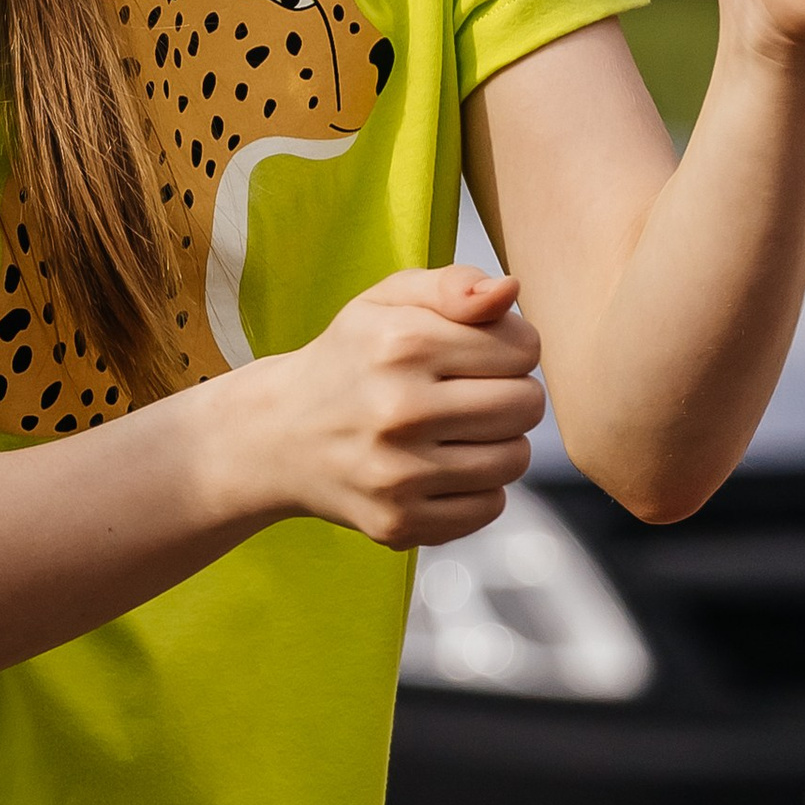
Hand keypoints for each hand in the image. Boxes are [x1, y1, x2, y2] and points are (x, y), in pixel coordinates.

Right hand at [257, 264, 544, 550]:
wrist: (277, 435)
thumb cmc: (351, 358)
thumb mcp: (387, 301)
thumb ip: (453, 283)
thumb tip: (510, 290)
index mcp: (400, 344)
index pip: (523, 348)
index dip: (511, 347)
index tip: (478, 354)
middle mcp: (398, 410)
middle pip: (526, 405)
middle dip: (511, 394)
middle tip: (470, 394)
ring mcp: (397, 473)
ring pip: (515, 459)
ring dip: (499, 443)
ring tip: (457, 431)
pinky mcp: (398, 521)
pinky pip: (491, 507)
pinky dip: (478, 489)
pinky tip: (442, 468)